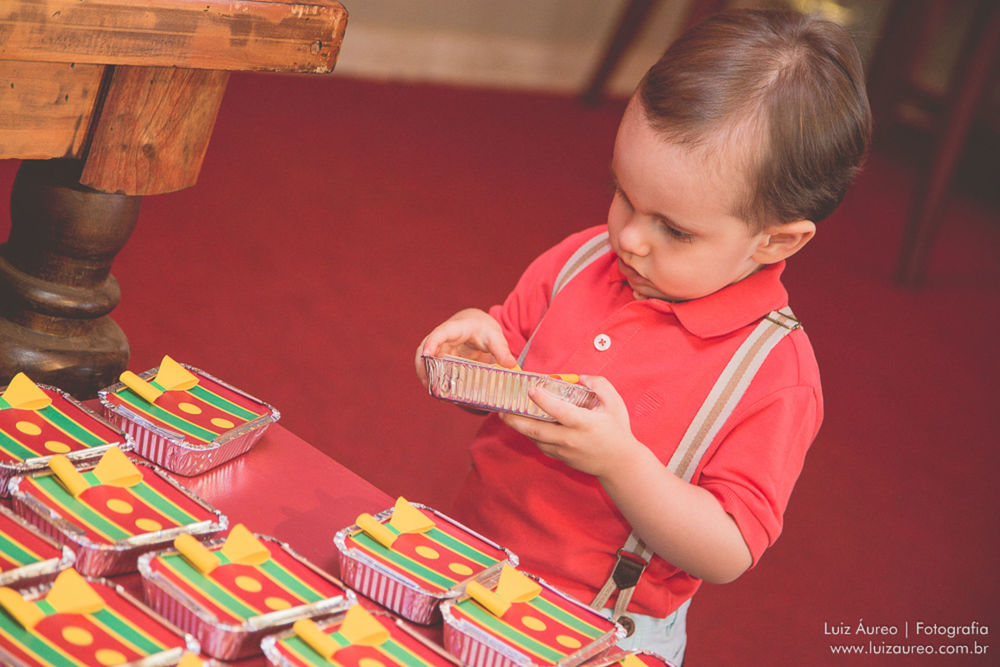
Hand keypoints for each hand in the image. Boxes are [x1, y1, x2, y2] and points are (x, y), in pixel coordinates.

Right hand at [415, 308, 517, 386]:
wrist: (476, 325)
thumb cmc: (483, 329)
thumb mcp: (494, 336)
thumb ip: (502, 350)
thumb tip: (510, 364)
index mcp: (455, 329)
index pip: (439, 334)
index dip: (431, 344)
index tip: (426, 355)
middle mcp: (442, 339)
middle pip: (424, 350)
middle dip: (423, 367)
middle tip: (429, 384)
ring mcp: (439, 350)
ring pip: (424, 362)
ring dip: (426, 377)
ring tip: (436, 394)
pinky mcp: (440, 360)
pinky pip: (432, 370)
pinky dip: (434, 382)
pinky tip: (442, 395)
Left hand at [500, 375, 642, 477]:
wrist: (619, 464)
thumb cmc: (617, 431)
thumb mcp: (615, 404)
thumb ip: (599, 385)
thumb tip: (580, 377)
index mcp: (584, 424)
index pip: (560, 411)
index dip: (544, 400)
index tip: (531, 389)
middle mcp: (571, 438)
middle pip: (537, 430)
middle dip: (516, 420)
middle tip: (501, 409)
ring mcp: (564, 450)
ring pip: (535, 439)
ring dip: (519, 427)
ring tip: (505, 415)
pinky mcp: (560, 457)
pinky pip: (541, 445)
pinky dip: (530, 435)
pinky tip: (522, 425)